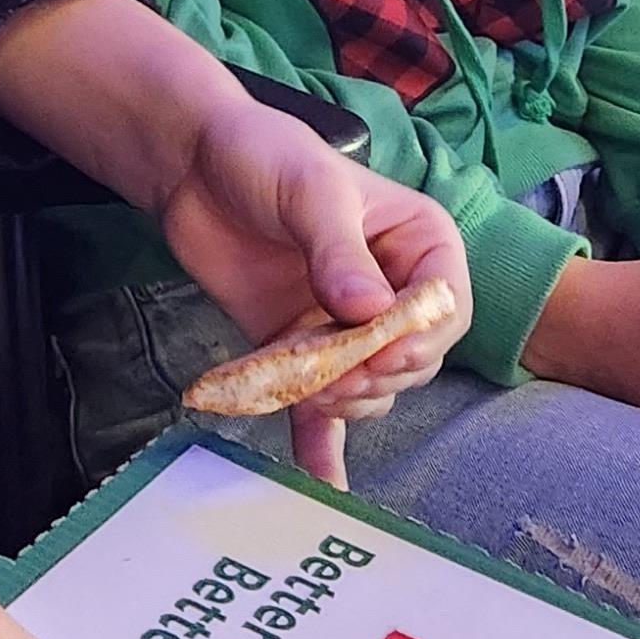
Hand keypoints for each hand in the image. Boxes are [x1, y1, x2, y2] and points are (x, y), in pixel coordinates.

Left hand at [155, 94, 470, 486]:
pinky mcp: (303, 349)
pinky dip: (323, 444)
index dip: (419, 339)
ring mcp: (348, 324)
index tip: (379, 352)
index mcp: (420, 241)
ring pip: (371, 387)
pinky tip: (324, 483)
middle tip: (327, 376)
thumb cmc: (265, 156)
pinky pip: (322, 407)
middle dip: (375, 375)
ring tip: (302, 388)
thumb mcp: (310, 192)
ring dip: (343, 398)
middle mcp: (394, 289)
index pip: (446, 307)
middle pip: (413, 358)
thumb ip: (339, 253)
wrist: (193, 166)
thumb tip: (370, 315)